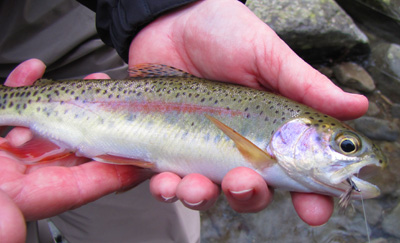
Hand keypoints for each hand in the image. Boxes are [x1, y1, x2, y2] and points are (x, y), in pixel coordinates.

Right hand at [0, 59, 152, 241]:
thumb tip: (6, 235)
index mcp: (22, 196)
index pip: (80, 184)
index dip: (113, 171)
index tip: (141, 160)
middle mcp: (17, 174)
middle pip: (72, 149)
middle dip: (102, 128)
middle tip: (125, 110)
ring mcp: (3, 150)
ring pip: (48, 122)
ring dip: (69, 100)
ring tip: (93, 81)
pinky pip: (9, 103)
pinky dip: (21, 86)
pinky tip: (33, 71)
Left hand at [129, 0, 368, 224]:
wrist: (172, 19)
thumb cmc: (224, 33)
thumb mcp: (267, 55)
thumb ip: (304, 84)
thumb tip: (358, 106)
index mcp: (269, 132)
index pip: (296, 173)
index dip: (309, 198)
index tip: (315, 211)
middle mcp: (237, 147)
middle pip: (250, 192)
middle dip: (248, 196)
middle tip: (243, 181)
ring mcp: (200, 150)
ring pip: (206, 193)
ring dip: (200, 197)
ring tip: (190, 184)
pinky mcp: (167, 147)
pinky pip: (165, 179)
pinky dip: (163, 188)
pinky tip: (161, 180)